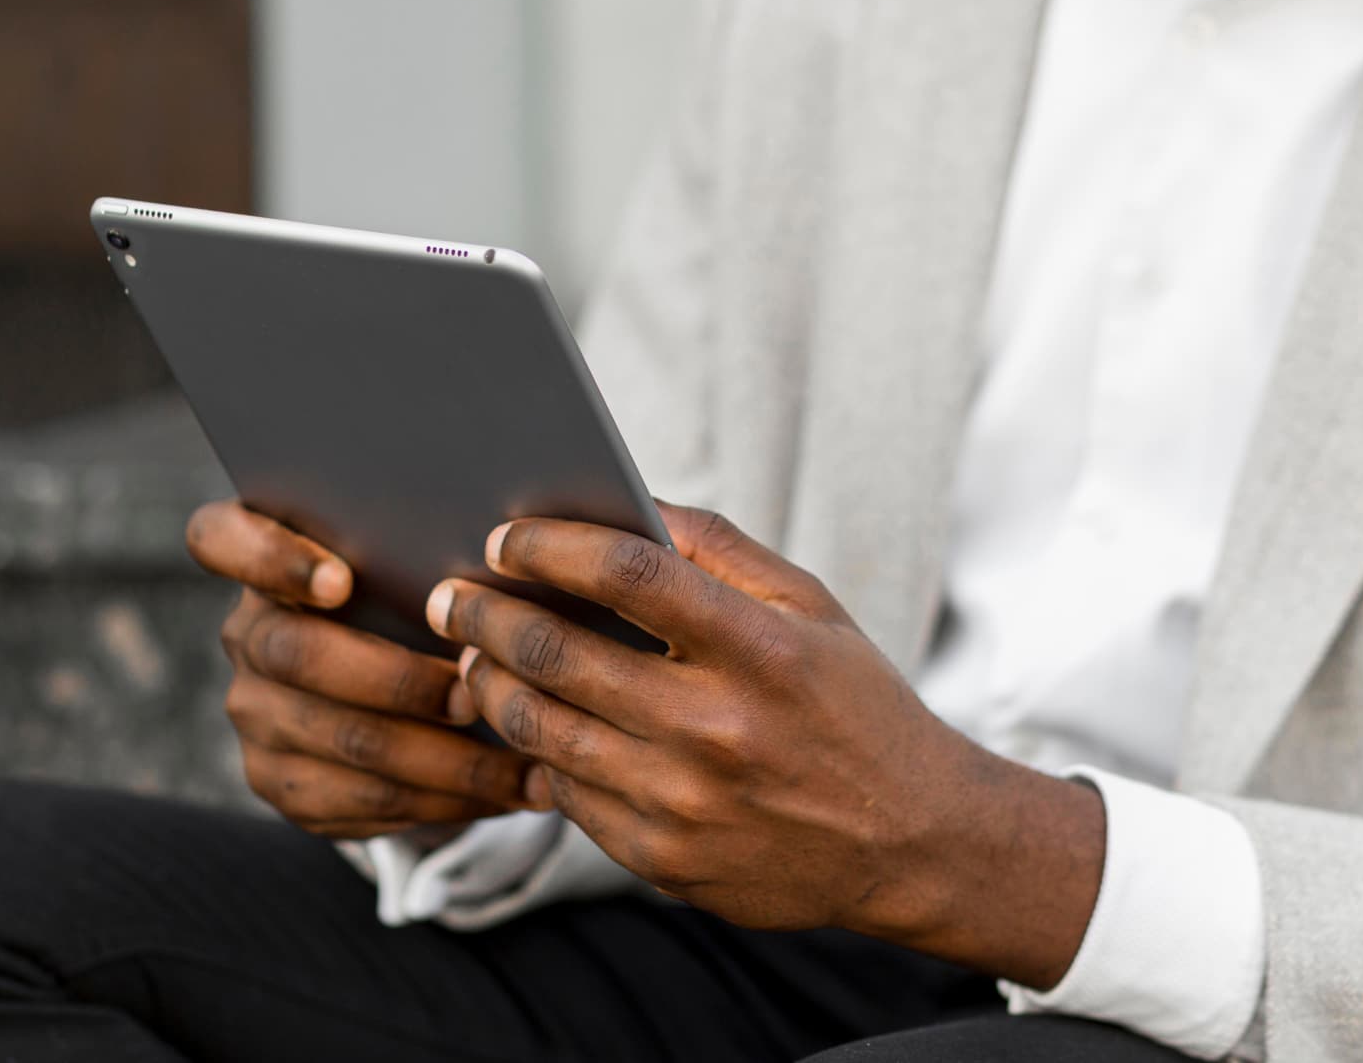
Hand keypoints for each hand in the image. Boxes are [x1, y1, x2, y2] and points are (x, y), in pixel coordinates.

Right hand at [186, 499, 539, 839]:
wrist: (390, 678)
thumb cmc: (418, 593)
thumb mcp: (411, 559)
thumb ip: (428, 548)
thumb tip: (511, 560)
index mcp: (260, 555)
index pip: (220, 538)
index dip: (273, 558)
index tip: (342, 580)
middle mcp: (245, 634)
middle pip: (298, 656)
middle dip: (400, 682)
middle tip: (478, 697)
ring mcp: (254, 712)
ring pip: (346, 742)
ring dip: (448, 764)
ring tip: (525, 769)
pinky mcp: (277, 779)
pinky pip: (359, 803)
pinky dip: (443, 804)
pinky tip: (504, 797)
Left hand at [426, 503, 1104, 985]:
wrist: (912, 840)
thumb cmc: (855, 705)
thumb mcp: (812, 607)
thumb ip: (718, 549)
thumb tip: (623, 503)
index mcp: (762, 649)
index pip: (628, 573)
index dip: (550, 545)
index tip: (504, 537)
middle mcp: (718, 729)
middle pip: (559, 655)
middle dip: (485, 615)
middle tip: (450, 596)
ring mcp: (686, 803)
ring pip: (542, 732)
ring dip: (491, 685)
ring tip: (474, 657)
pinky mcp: (664, 860)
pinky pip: (567, 798)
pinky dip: (538, 756)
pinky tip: (530, 726)